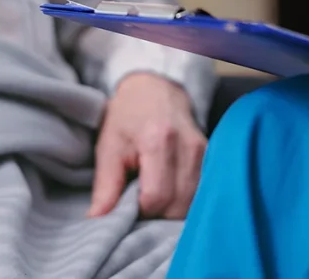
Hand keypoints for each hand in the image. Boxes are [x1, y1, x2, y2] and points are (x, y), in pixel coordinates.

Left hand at [87, 73, 205, 219]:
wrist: (155, 89)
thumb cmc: (127, 117)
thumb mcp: (108, 146)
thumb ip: (106, 185)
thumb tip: (98, 219)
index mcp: (158, 142)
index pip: (156, 198)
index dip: (141, 210)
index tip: (129, 203)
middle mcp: (187, 147)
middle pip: (178, 205)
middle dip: (157, 213)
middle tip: (140, 201)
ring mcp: (203, 152)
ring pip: (192, 203)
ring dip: (172, 210)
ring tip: (154, 195)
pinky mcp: (210, 156)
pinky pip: (200, 193)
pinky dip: (184, 200)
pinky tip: (170, 190)